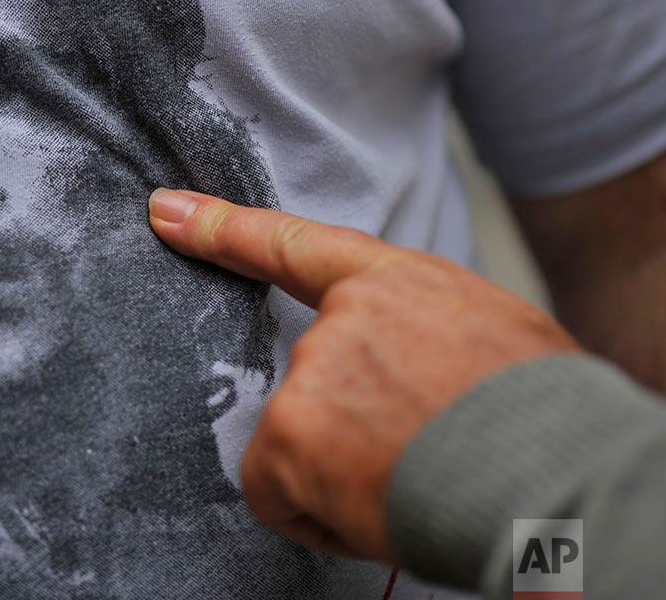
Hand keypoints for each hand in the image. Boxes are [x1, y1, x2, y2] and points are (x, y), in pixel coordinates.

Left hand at [147, 189, 580, 560]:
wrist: (560, 473)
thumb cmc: (545, 420)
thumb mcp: (492, 340)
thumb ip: (417, 336)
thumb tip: (395, 376)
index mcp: (398, 283)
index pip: (294, 246)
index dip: (224, 227)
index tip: (165, 211)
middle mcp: (340, 319)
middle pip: (312, 383)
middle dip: (353, 428)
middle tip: (426, 450)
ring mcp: (311, 371)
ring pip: (300, 444)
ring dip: (345, 475)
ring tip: (419, 479)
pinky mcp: (289, 431)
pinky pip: (278, 491)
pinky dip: (320, 516)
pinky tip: (381, 508)